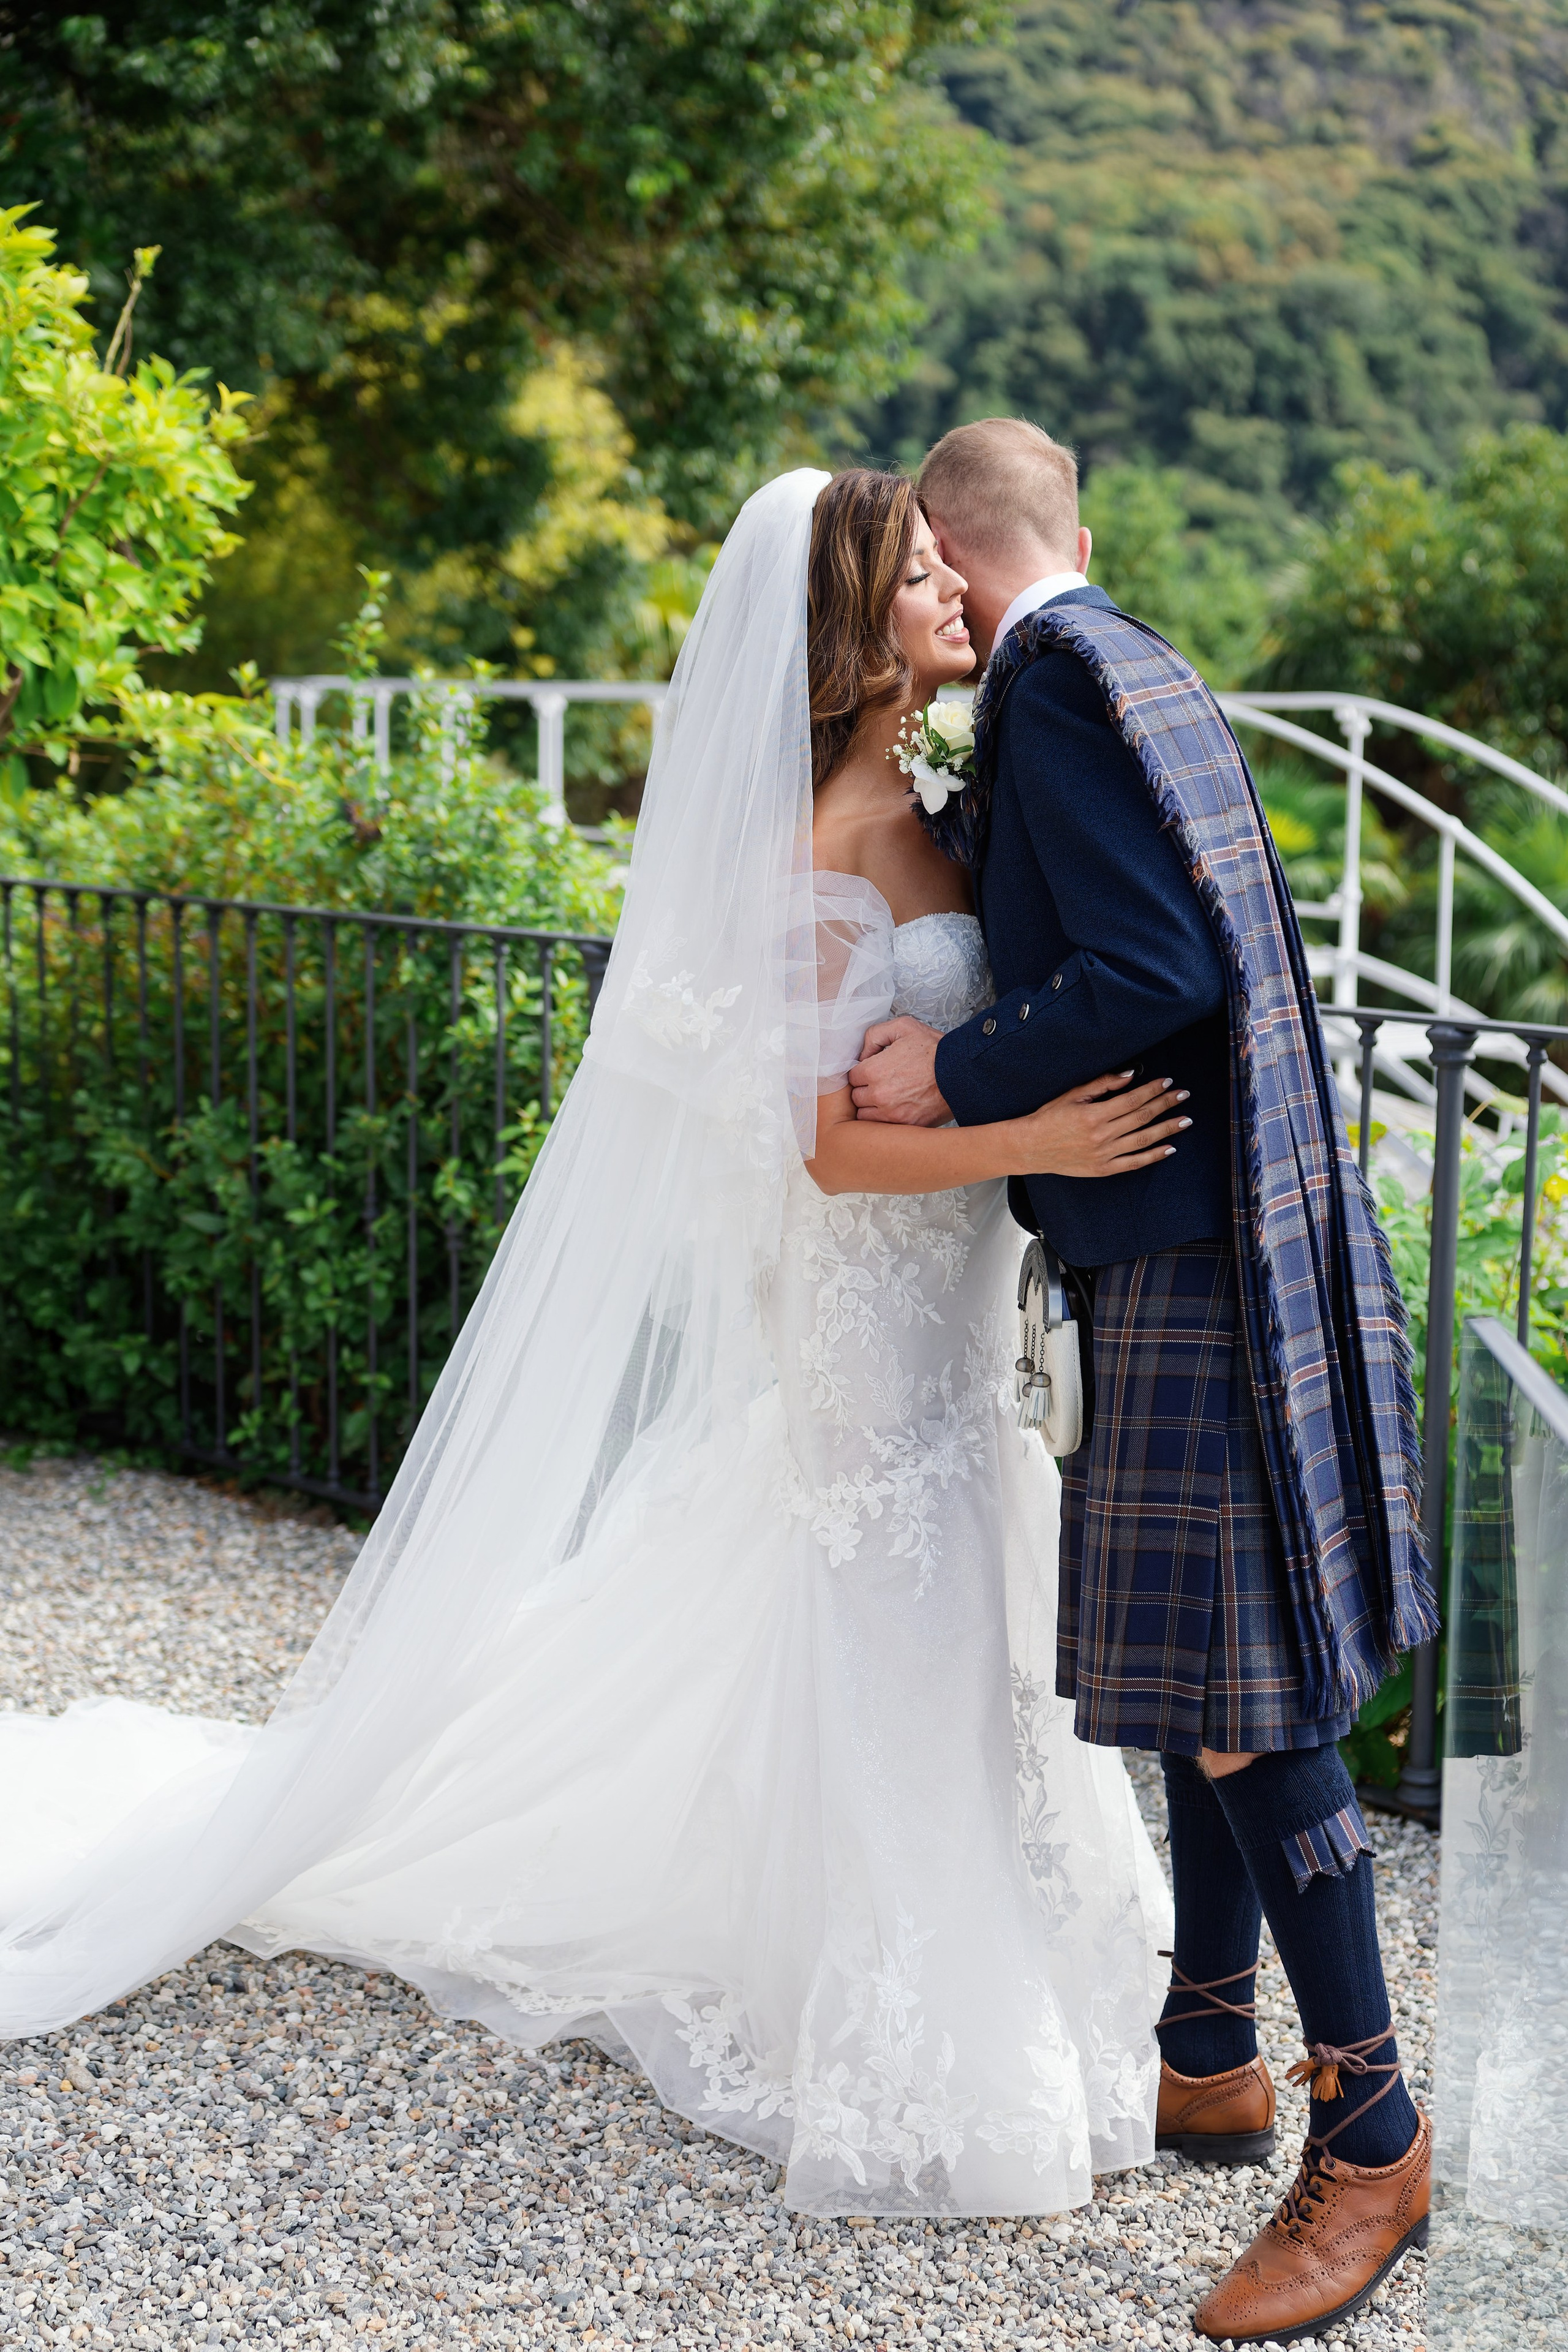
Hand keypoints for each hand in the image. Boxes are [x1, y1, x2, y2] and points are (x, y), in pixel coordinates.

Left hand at [849, 1016, 950, 1125]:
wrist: (962, 1072)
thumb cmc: (935, 1050)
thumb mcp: (903, 1027)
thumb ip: (875, 1035)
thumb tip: (862, 1054)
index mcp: (873, 1071)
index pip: (852, 1077)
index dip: (863, 1072)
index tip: (873, 1071)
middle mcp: (879, 1095)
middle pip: (856, 1098)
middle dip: (866, 1090)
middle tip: (882, 1083)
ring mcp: (891, 1114)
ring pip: (866, 1116)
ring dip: (873, 1108)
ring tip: (889, 1098)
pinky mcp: (905, 1125)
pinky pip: (883, 1128)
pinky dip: (886, 1120)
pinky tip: (898, 1108)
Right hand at [1016, 1071, 1190, 1177]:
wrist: (1031, 1147)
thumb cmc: (1049, 1118)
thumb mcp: (1073, 1095)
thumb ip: (1103, 1084)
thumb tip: (1130, 1075)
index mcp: (1094, 1114)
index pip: (1132, 1099)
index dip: (1153, 1090)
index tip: (1168, 1083)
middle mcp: (1102, 1135)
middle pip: (1142, 1117)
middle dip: (1166, 1105)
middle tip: (1184, 1095)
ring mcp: (1104, 1154)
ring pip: (1143, 1140)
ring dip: (1167, 1129)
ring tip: (1185, 1120)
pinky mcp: (1103, 1169)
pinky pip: (1134, 1163)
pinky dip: (1153, 1156)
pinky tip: (1169, 1148)